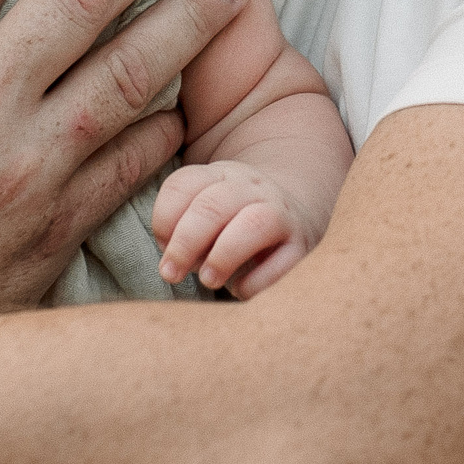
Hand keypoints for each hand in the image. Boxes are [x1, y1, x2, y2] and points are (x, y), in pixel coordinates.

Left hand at [151, 161, 319, 297]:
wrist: (295, 210)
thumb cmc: (233, 219)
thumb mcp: (205, 211)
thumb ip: (182, 230)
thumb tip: (173, 263)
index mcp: (218, 174)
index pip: (183, 184)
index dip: (164, 218)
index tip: (161, 246)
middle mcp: (249, 186)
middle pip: (212, 206)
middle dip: (185, 243)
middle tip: (170, 274)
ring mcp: (279, 210)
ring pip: (252, 224)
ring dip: (223, 256)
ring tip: (207, 281)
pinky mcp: (301, 241)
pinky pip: (284, 260)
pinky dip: (259, 279)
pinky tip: (240, 290)